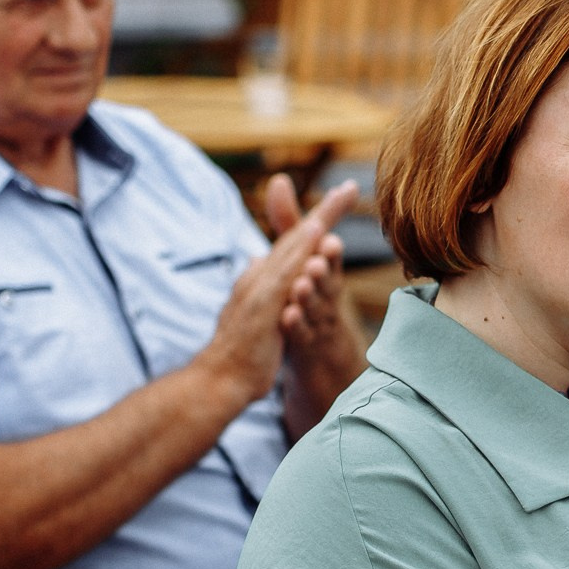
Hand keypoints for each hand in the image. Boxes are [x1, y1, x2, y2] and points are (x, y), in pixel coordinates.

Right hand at [200, 179, 358, 403]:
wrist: (219, 380)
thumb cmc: (240, 349)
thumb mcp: (253, 311)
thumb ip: (257, 283)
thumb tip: (259, 257)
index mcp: (263, 279)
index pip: (295, 243)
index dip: (319, 221)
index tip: (343, 198)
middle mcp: (261, 278)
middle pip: (297, 238)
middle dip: (324, 211)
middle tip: (349, 188)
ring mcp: (260, 291)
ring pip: (291, 253)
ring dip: (313, 227)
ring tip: (335, 203)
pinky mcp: (261, 308)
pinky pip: (284, 278)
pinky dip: (299, 257)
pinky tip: (314, 243)